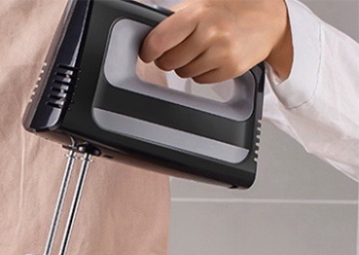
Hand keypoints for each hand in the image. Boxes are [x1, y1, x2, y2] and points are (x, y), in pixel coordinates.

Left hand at [139, 0, 292, 82]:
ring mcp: (221, 53)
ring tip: (202, 48)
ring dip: (187, 64)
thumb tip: (149, 36)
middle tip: (180, 47)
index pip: (158, 42)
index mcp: (197, 13)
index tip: (148, 52)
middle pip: (168, 62)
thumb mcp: (201, 3)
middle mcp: (209, 33)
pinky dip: (203, 71)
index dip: (148, 50)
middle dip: (168, 57)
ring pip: (183, 73)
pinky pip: (201, 80)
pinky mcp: (230, 69)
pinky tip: (214, 56)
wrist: (271, 16)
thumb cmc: (232, 7)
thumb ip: (175, 19)